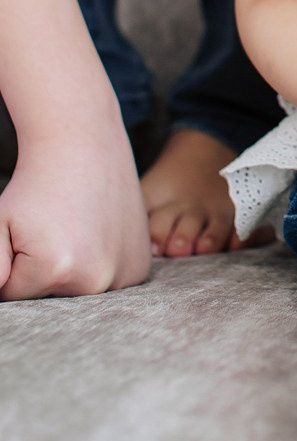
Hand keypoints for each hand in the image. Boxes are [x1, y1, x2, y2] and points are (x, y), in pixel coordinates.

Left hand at [0, 126, 151, 300]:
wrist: (83, 145)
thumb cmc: (36, 183)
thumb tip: (2, 292)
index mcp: (57, 269)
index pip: (17, 294)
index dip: (15, 264)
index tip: (30, 233)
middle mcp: (97, 278)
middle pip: (52, 296)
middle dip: (44, 270)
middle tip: (54, 229)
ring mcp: (125, 273)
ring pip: (79, 290)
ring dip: (73, 269)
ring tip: (75, 229)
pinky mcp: (139, 267)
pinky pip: (107, 282)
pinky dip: (98, 265)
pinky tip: (95, 234)